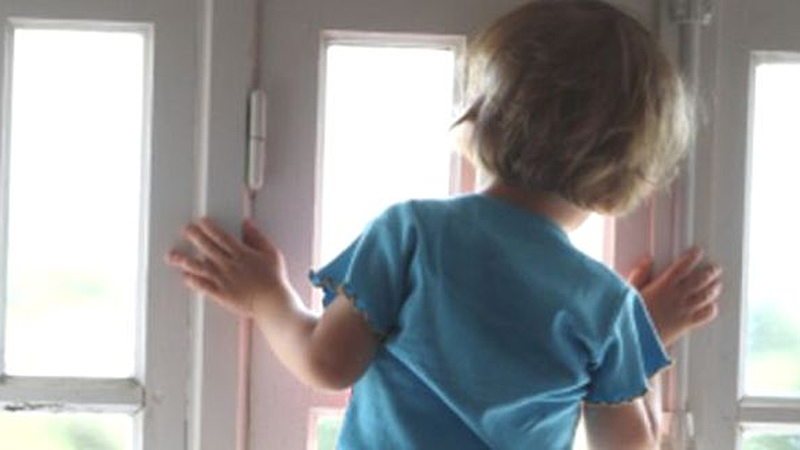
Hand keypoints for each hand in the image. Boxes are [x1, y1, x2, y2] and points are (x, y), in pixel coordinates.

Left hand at [165, 218, 288, 316]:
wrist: (273, 303)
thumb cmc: (274, 279)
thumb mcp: (271, 253)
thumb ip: (257, 236)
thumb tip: (247, 223)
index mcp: (242, 254)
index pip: (222, 237)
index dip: (210, 228)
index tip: (201, 222)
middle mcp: (230, 265)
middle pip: (208, 248)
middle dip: (195, 237)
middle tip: (186, 230)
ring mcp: (224, 280)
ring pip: (201, 267)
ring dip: (185, 260)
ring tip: (173, 255)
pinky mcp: (221, 294)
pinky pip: (203, 286)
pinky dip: (193, 281)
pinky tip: (184, 276)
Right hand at [628, 247, 721, 346]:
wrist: (636, 339)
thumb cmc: (631, 315)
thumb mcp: (631, 291)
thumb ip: (640, 274)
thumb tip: (647, 260)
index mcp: (663, 286)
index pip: (682, 267)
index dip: (692, 257)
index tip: (698, 251)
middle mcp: (677, 296)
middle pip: (700, 280)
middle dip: (710, 272)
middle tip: (715, 268)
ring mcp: (684, 310)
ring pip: (706, 295)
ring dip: (714, 288)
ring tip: (717, 284)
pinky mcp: (687, 323)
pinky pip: (705, 315)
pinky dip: (711, 308)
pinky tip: (711, 305)